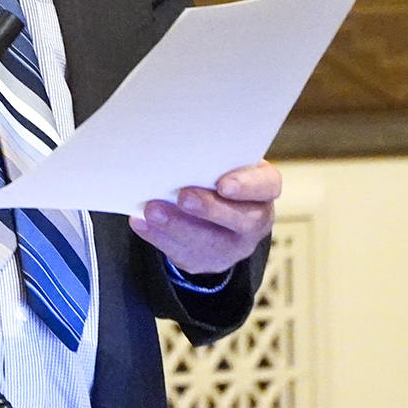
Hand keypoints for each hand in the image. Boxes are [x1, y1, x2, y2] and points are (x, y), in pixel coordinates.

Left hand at [130, 160, 279, 276]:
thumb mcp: (221, 163)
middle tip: (183, 196)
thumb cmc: (215, 174)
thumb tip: (175, 146)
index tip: (223, 184)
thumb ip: (209, 158)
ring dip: (178, 225)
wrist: (213, 212)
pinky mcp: (208, 261)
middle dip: (209, 209)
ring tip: (152, 210)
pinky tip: (141, 223)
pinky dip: (159, 237)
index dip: (247, 186)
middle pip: (240, 219)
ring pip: (210, 242)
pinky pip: (184, 253)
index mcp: (263, 188)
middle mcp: (255, 220)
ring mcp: (233, 246)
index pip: (267, 185)